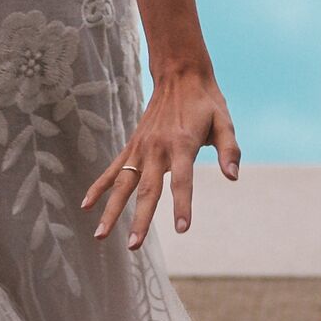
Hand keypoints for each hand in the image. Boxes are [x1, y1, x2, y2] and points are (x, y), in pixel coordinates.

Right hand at [87, 62, 239, 249]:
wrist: (179, 74)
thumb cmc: (206, 101)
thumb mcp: (224, 121)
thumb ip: (229, 149)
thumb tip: (233, 177)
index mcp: (182, 144)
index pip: (182, 181)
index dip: (183, 204)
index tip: (183, 228)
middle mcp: (157, 148)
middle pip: (147, 190)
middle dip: (140, 219)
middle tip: (133, 245)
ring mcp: (141, 148)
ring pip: (123, 184)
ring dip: (111, 210)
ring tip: (100, 236)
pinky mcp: (132, 146)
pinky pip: (112, 170)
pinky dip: (99, 187)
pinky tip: (86, 206)